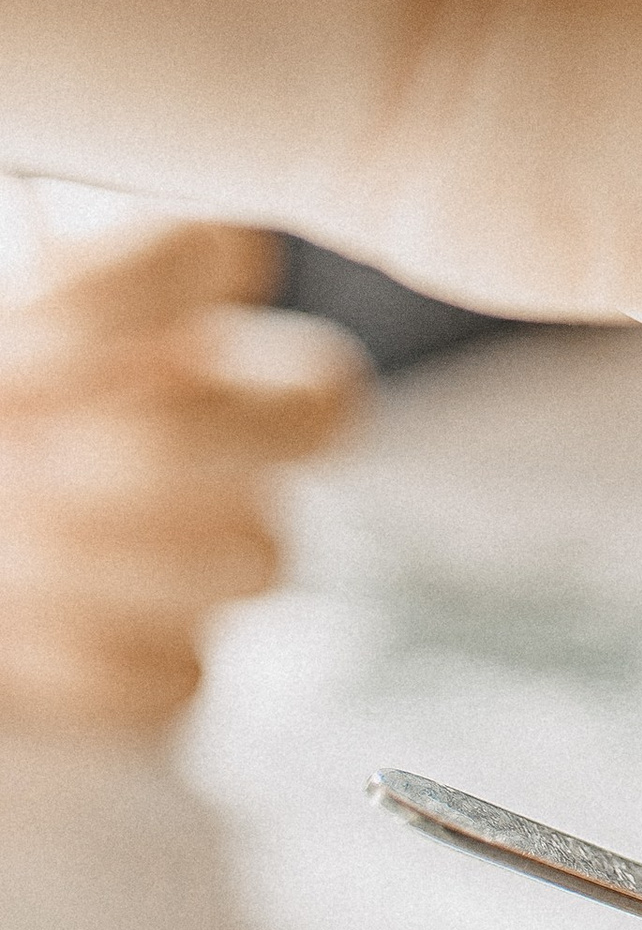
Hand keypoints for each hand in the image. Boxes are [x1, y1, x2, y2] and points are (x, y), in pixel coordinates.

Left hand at [0, 213, 366, 726]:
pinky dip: (75, 656)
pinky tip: (5, 625)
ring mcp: (211, 536)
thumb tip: (24, 389)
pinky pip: (182, 673)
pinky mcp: (165, 658)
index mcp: (162, 292)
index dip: (123, 299)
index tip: (15, 340)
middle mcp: (220, 408)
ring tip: (1, 541)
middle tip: (31, 457)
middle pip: (322, 408)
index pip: (226, 256)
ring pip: (259, 558)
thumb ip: (22, 334)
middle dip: (173, 444)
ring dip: (101, 559)